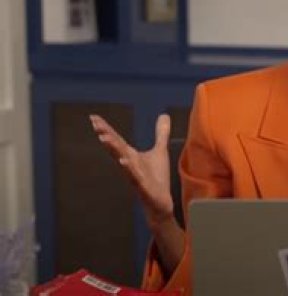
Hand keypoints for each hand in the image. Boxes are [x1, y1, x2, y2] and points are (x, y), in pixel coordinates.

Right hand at [90, 114, 174, 229]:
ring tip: (104, 138)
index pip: (117, 140)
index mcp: (131, 156)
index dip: (106, 129)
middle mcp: (130, 165)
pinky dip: (129, 170)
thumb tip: (164, 115)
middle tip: (96, 124)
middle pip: (116, 148)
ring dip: (114, 150)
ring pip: (122, 162)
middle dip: (107, 136)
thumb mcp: (160, 152)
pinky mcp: (144, 188)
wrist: (160, 203)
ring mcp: (135, 176)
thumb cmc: (156, 178)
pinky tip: (123, 161)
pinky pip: (135, 178)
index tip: (94, 118)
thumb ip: (161, 134)